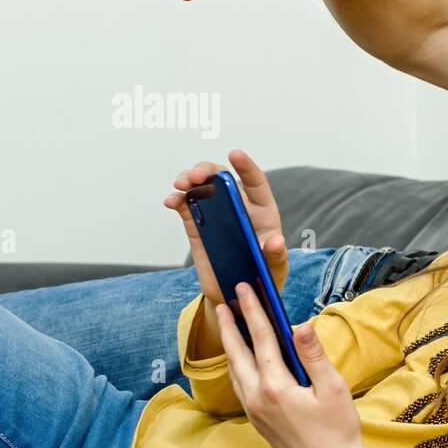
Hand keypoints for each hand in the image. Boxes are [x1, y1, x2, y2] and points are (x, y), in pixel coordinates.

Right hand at [162, 148, 288, 305]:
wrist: (237, 294)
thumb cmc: (263, 276)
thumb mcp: (274, 268)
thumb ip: (276, 255)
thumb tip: (276, 241)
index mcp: (262, 213)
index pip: (255, 183)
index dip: (246, 167)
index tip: (235, 153)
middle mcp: (238, 207)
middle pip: (222, 178)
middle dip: (207, 169)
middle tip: (193, 175)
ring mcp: (216, 215)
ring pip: (201, 187)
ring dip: (188, 180)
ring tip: (180, 185)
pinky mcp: (197, 226)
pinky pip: (185, 207)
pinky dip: (176, 200)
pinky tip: (171, 201)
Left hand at [216, 283, 384, 447]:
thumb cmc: (338, 431)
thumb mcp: (334, 389)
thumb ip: (314, 356)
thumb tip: (299, 325)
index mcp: (275, 387)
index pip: (262, 339)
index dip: (253, 311)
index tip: (243, 289)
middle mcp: (257, 398)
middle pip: (237, 353)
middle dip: (230, 326)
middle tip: (222, 303)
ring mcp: (254, 411)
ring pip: (234, 371)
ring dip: (230, 346)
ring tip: (227, 326)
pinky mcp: (258, 421)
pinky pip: (240, 386)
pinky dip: (236, 366)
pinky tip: (241, 360)